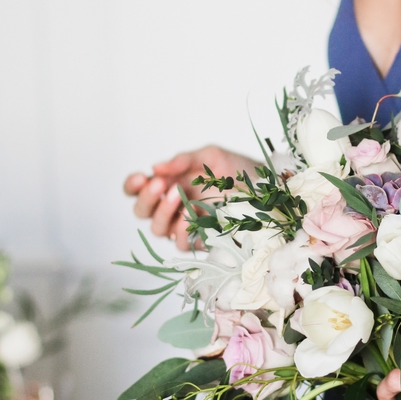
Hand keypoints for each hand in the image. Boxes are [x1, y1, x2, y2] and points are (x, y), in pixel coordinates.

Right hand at [123, 146, 257, 251]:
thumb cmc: (238, 170)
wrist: (268, 187)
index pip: (137, 189)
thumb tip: (156, 167)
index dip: (132, 185)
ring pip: (157, 229)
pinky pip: (180, 243)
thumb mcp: (211, 157)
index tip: (141, 177)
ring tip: (179, 195)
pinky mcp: (201, 240)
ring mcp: (185, 225)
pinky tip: (191, 216)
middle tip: (161, 185)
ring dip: (163, 212)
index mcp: (169, 184)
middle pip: (142, 211)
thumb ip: (183, 160)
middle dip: (147, 198)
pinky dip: (181, 230)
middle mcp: (172, 206)